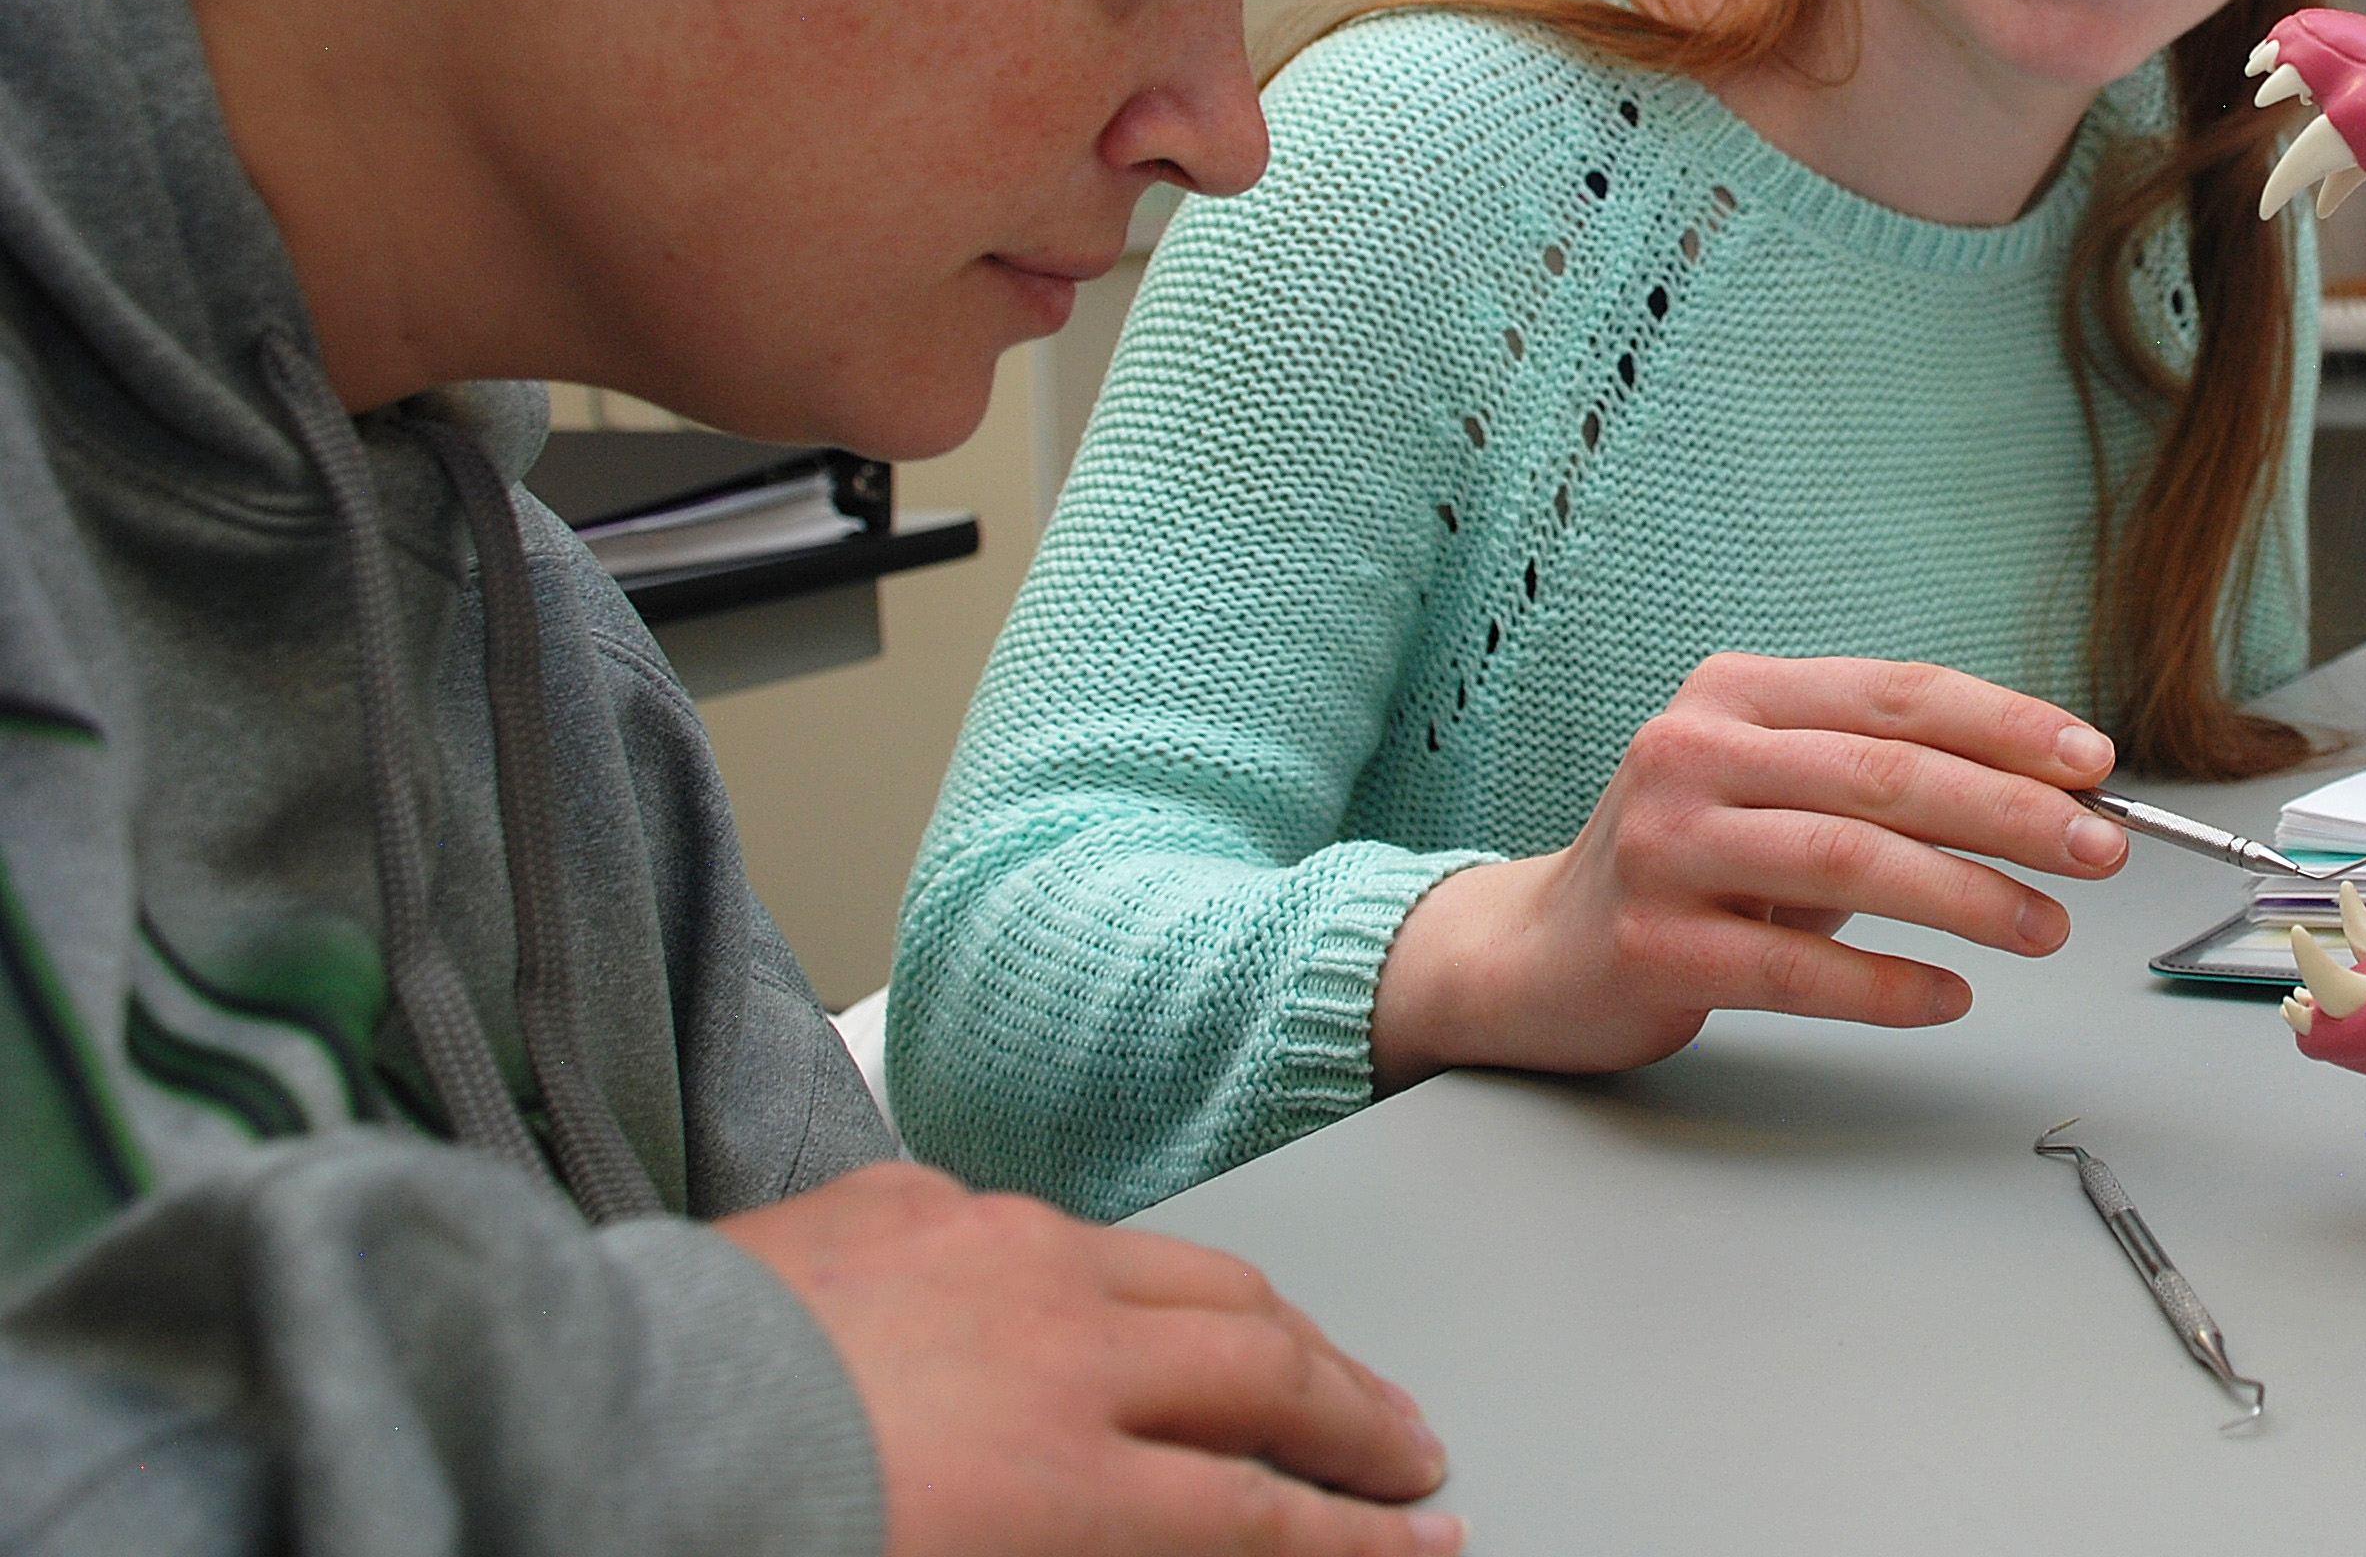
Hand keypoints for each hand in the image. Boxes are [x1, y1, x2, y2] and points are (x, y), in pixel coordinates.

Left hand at [718, 1161, 1458, 1556]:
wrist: (578, 1428)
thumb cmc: (731, 1539)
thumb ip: (1079, 1554)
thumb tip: (1172, 1538)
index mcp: (1066, 1481)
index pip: (1264, 1520)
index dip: (1361, 1542)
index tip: (1428, 1548)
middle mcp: (1059, 1347)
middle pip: (1263, 1373)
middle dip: (1357, 1418)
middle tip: (1411, 1452)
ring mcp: (991, 1251)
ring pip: (1186, 1273)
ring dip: (1273, 1325)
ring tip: (1315, 1358)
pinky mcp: (909, 1201)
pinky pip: (1045, 1226)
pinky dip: (1111, 1270)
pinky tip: (1115, 1292)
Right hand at [1368, 655, 2126, 1084]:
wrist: (1535, 955)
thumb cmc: (1690, 866)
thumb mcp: (1777, 791)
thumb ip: (1883, 779)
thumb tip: (2049, 796)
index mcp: (1735, 694)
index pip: (1897, 694)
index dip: (2006, 726)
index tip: (2093, 762)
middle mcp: (1692, 752)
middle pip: (1886, 773)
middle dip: (2012, 812)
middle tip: (2099, 849)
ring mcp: (1664, 847)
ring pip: (1848, 863)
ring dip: (1968, 898)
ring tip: (2045, 929)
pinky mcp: (1651, 943)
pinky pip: (1796, 969)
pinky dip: (1888, 986)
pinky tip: (1949, 997)